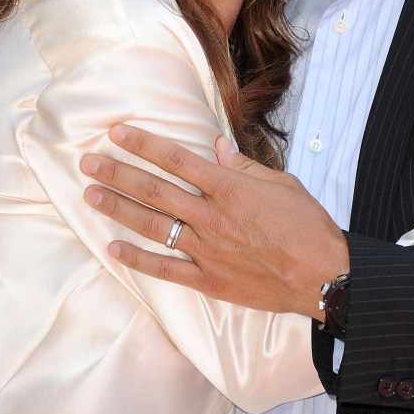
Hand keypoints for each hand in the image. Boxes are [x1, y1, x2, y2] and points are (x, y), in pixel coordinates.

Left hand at [81, 126, 348, 316]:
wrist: (324, 275)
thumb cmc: (307, 225)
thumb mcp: (281, 183)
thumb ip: (243, 165)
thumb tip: (215, 146)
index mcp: (230, 187)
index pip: (177, 159)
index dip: (144, 144)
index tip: (117, 133)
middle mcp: (212, 216)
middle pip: (155, 190)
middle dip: (119, 173)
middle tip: (88, 163)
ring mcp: (207, 250)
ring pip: (153, 225)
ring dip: (119, 209)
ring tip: (91, 196)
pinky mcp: (209, 280)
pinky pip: (166, 269)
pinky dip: (137, 259)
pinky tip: (113, 248)